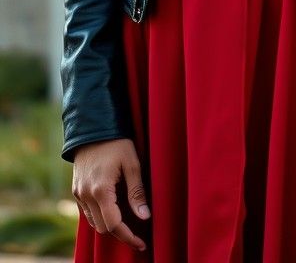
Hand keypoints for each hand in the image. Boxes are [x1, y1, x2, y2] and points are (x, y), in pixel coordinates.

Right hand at [72, 138, 150, 252]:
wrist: (93, 128)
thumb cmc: (117, 143)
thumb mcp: (132, 164)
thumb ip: (137, 192)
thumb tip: (145, 216)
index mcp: (101, 190)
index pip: (113, 225)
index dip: (128, 236)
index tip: (142, 243)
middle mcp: (86, 195)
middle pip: (103, 228)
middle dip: (120, 233)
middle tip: (138, 234)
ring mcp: (78, 193)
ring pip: (94, 223)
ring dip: (109, 226)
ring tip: (128, 223)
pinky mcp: (76, 190)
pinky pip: (87, 213)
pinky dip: (100, 216)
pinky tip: (113, 211)